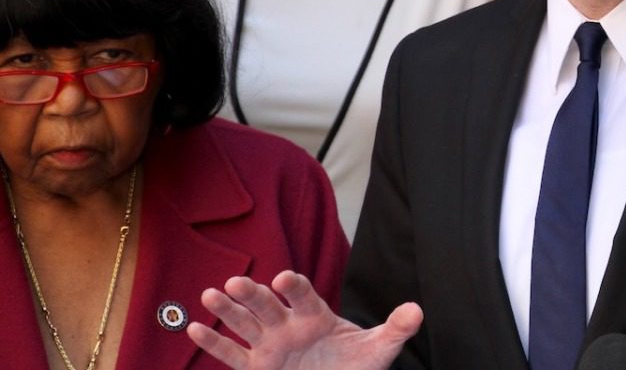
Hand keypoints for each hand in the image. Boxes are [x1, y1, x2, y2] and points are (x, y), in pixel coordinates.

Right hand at [187, 270, 421, 369]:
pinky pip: (232, 355)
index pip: (303, 294)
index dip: (294, 285)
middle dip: (253, 294)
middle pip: (268, 305)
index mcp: (316, 313)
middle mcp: (289, 324)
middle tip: (235, 282)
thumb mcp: (378, 348)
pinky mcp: (257, 366)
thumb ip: (396, 329)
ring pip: (245, 324)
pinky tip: (194, 329)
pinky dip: (214, 343)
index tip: (283, 278)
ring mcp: (270, 344)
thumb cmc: (355, 362)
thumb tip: (418, 311)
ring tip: (210, 294)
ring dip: (228, 311)